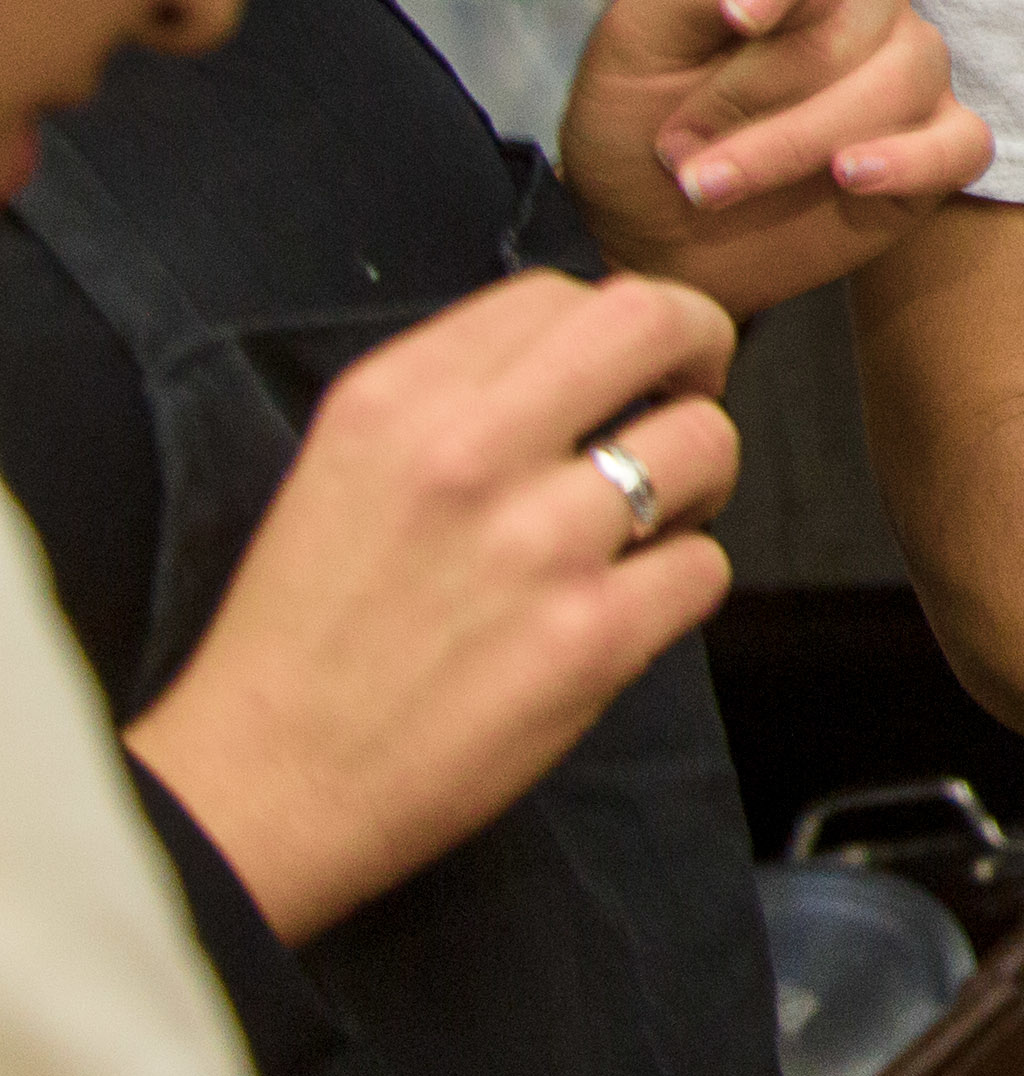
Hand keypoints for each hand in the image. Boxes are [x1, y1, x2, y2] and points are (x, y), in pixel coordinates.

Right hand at [124, 270, 738, 940]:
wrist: (263, 783)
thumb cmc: (308, 631)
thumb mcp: (347, 466)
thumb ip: (459, 399)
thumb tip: (587, 357)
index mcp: (396, 397)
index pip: (557, 292)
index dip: (610, 329)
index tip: (620, 371)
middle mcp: (467, 451)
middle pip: (655, 320)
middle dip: (699, 347)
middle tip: (685, 396)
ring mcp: (537, 543)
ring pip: (705, 441)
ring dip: (698, 479)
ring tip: (647, 524)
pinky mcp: (589, 637)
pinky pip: (707, 566)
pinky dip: (681, 585)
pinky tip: (622, 608)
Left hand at [557, 0, 991, 317]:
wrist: (649, 228)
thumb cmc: (635, 122)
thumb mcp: (635, 44)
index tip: (737, 20)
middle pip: (868, 1)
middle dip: (766, 83)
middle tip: (681, 145)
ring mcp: (907, 72)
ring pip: (906, 75)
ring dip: (801, 138)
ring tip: (714, 186)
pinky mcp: (934, 148)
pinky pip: (962, 143)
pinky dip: (911, 160)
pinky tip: (849, 177)